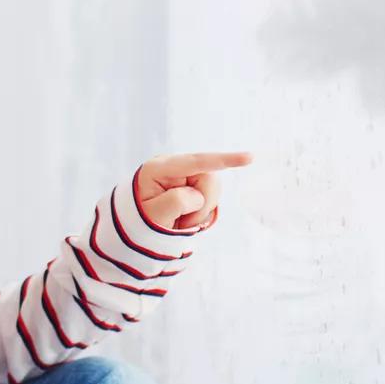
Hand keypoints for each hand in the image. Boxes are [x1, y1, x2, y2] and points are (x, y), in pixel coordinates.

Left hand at [136, 150, 253, 233]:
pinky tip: (185, 216)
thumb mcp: (154, 216)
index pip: (195, 162)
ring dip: (201, 211)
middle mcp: (173, 166)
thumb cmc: (139, 220)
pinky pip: (210, 196)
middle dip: (202, 204)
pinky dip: (201, 212)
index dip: (223, 160)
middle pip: (209, 179)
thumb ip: (176, 202)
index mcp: (158, 168)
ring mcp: (184, 174)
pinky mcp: (192, 183)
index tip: (250, 157)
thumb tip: (197, 194)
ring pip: (213, 189)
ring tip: (180, 220)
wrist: (134, 226)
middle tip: (182, 222)